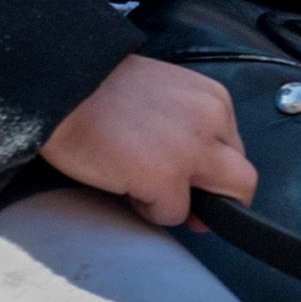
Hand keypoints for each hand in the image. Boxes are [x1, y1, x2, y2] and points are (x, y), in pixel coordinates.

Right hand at [44, 54, 257, 226]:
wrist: (57, 86)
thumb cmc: (97, 89)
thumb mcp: (160, 97)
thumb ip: (187, 129)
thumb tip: (199, 183)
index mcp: (212, 99)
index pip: (234, 151)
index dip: (208, 171)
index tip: (181, 172)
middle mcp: (212, 122)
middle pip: (243, 181)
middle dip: (215, 198)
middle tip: (175, 197)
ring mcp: (192, 152)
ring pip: (226, 202)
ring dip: (187, 205)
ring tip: (143, 185)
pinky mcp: (167, 178)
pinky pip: (173, 215)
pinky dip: (149, 210)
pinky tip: (121, 183)